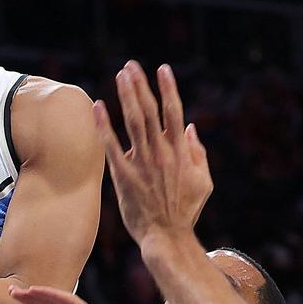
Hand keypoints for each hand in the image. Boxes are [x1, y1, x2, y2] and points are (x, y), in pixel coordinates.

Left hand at [95, 62, 211, 247]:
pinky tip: (98, 107)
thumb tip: (190, 127)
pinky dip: (104, 126)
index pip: (174, 113)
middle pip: (150, 112)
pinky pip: (112, 146)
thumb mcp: (204, 182)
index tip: (162, 69)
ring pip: (133, 123)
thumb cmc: (186, 211)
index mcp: (181, 153)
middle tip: (132, 65)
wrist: (166, 237)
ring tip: (120, 75)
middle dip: (141, 86)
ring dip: (127, 97)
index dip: (169, 89)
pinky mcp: (124, 176)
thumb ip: (198, 153)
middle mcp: (161, 154)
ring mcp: (142, 164)